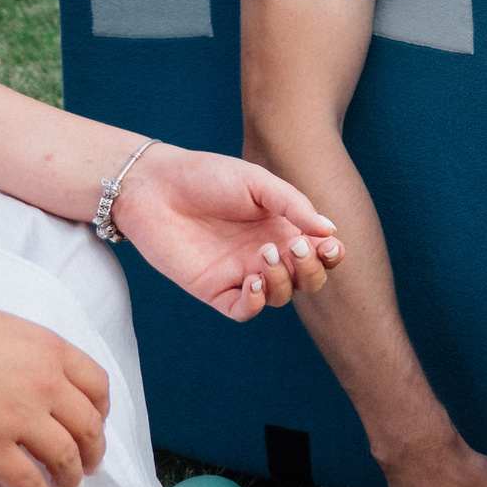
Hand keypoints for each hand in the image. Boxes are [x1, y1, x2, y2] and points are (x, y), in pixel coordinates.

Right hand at [0, 296, 110, 486]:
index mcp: (51, 350)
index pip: (98, 386)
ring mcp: (19, 418)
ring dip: (72, 477)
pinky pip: (28, 481)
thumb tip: (47, 373)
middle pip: (88, 425)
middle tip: (91, 465)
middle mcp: (45, 384)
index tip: (98, 425)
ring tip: (70, 486)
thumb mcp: (5, 328)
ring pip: (65, 457)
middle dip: (93, 450)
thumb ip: (34, 352)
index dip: (102, 411)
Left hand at [110, 145, 340, 320]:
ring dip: (283, 281)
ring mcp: (240, 273)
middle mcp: (265, 254)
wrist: (155, 186)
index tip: (327, 245)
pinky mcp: (213, 289)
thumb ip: (294, 205)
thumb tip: (330, 231)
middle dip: (311, 270)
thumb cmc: (207, 176)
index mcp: (282, 228)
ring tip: (266, 254)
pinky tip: (252, 280)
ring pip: (279, 296)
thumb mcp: (258, 183)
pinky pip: (244, 310)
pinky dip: (255, 302)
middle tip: (295, 246)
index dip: (331, 255)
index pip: (320, 253)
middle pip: (306, 280)